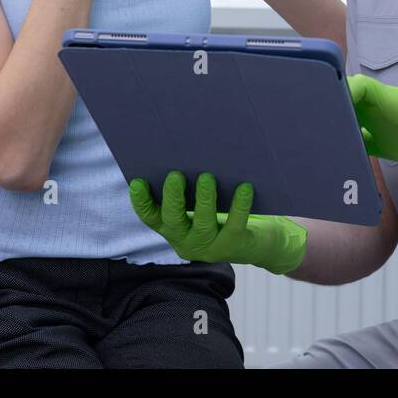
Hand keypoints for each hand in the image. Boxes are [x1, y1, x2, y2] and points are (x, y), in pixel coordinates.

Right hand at [129, 171, 307, 275]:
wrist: (260, 242)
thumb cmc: (225, 213)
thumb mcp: (204, 203)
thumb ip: (190, 187)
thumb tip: (186, 151)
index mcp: (173, 229)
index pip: (150, 217)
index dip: (141, 201)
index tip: (137, 181)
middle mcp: (187, 241)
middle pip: (173, 220)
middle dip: (173, 197)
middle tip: (175, 175)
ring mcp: (210, 246)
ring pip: (203, 224)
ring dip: (203, 200)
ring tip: (206, 177)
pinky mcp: (234, 245)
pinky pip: (235, 224)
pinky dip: (239, 205)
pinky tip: (245, 187)